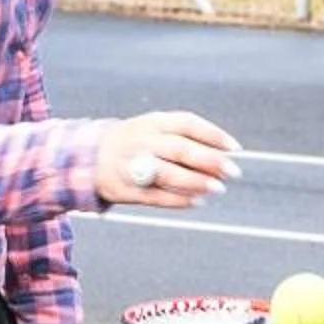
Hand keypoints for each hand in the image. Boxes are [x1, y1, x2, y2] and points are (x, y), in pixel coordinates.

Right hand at [96, 110, 241, 208]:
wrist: (88, 157)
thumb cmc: (134, 142)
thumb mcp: (154, 129)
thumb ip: (185, 140)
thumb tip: (222, 157)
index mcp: (153, 123)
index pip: (187, 124)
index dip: (213, 135)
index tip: (235, 148)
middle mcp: (143, 141)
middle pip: (180, 150)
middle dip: (210, 161)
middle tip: (233, 172)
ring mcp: (133, 165)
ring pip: (169, 174)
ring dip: (196, 182)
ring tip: (217, 188)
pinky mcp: (127, 189)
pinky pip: (157, 196)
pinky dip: (179, 200)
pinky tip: (198, 201)